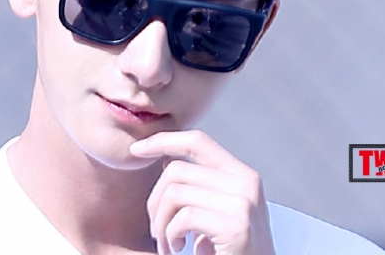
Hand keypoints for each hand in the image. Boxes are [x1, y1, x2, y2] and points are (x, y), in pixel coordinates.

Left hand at [130, 130, 275, 254]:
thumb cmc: (230, 252)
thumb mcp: (218, 212)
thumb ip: (200, 185)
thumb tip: (166, 157)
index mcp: (243, 175)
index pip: (197, 141)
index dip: (163, 140)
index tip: (137, 149)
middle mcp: (247, 183)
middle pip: (176, 169)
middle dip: (155, 200)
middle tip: (156, 230)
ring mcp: (243, 203)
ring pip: (174, 193)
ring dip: (160, 223)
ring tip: (167, 244)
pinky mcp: (236, 226)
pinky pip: (183, 218)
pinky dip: (170, 236)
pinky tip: (177, 250)